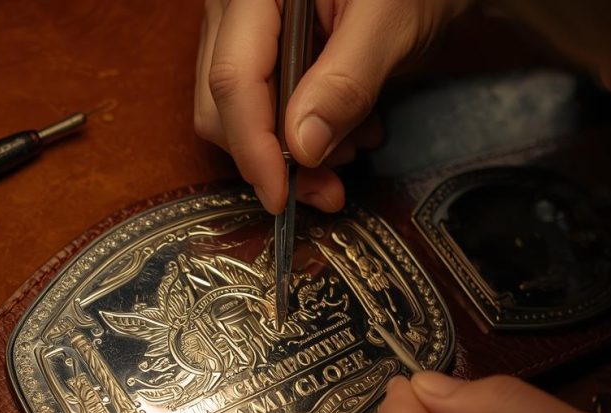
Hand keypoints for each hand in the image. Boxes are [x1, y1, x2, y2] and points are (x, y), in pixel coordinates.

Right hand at [194, 0, 469, 213]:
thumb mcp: (389, 25)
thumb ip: (346, 81)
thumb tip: (301, 148)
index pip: (233, 77)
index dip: (253, 145)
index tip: (280, 196)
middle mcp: (231, 8)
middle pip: (221, 102)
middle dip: (271, 157)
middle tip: (330, 188)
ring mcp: (238, 30)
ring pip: (234, 113)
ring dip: (289, 150)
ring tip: (352, 144)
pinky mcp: (256, 51)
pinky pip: (258, 106)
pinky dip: (297, 133)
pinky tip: (344, 127)